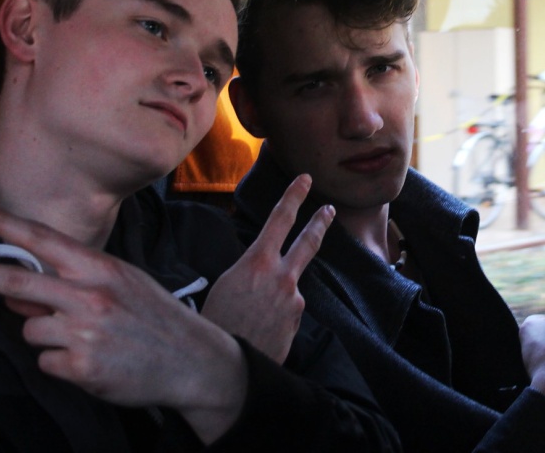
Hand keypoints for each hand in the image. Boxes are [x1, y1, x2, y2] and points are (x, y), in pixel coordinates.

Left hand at [0, 202, 246, 443]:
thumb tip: (15, 293)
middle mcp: (90, 295)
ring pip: (30, 328)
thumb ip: (72, 282)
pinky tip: (95, 362)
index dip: (3, 226)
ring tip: (89, 340)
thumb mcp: (121, 285)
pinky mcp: (82, 367)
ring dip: (48, 336)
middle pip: (15, 280)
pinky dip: (63, 364)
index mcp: (100, 268)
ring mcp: (84, 332)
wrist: (194, 362)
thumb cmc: (154, 318)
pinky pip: (45, 362)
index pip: (42, 240)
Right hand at [202, 174, 332, 362]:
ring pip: (289, 287)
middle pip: (308, 242)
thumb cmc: (215, 322)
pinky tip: (258, 330)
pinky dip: (275, 317)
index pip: (280, 218)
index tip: (305, 179)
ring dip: (274, 297)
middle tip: (329, 209)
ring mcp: (294, 299)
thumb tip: (259, 272)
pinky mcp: (298, 320)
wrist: (226, 364)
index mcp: (257, 261)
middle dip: (319, 222)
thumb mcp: (224, 284)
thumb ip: (249, 271)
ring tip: (249, 317)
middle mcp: (282, 276)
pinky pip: (287, 311)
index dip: (294, 195)